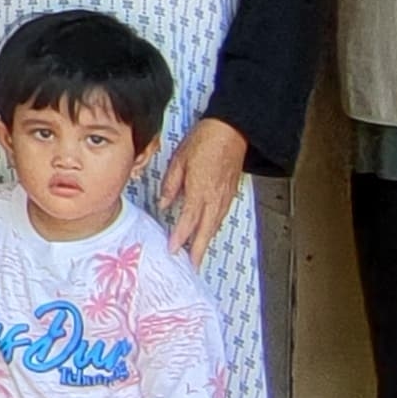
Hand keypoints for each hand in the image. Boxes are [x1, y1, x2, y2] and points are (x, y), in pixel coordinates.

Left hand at [158, 116, 247, 260]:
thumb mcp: (179, 160)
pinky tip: (208, 232)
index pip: (188, 221)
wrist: (232, 131)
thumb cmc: (204, 141)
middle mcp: (214, 198)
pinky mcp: (231, 193)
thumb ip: (171, 185)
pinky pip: (221, 216)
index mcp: (200, 190)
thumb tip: (164, 204)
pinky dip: (213, 228)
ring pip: (214, 225)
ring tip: (198, 255)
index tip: (173, 250)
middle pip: (206, 230)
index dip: (181, 238)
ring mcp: (225, 196)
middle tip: (193, 266)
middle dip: (199, 250)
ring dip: (206, 241)